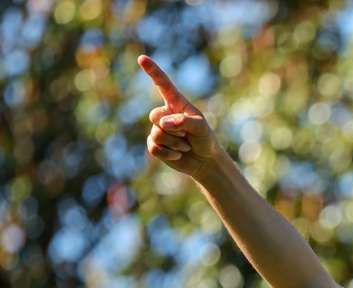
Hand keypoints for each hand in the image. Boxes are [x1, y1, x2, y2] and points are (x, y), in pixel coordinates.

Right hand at [137, 54, 221, 180]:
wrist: (204, 160)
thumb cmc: (205, 139)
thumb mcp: (201, 127)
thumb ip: (184, 121)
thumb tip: (163, 123)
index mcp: (176, 103)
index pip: (163, 85)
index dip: (153, 71)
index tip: (142, 58)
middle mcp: (165, 114)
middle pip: (155, 116)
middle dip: (174, 129)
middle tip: (187, 135)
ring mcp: (158, 129)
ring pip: (157, 133)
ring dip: (175, 143)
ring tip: (185, 145)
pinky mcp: (154, 145)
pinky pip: (154, 148)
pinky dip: (169, 154)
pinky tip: (178, 155)